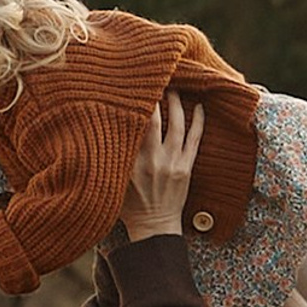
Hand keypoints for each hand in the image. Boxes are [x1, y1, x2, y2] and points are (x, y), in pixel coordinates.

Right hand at [120, 94, 204, 239]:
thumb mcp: (114, 180)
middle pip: (154, 120)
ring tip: (174, 88)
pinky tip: (199, 106)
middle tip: (154, 79)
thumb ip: (115, 157)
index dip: (133, 105)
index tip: (131, 88)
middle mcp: (151, 160)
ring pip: (176, 124)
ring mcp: (172, 163)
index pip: (131, 126)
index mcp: (129, 162)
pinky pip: (195, 139)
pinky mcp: (187, 168)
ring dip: (176, 103)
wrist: (154, 228)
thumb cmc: (129, 205)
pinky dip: (198, 120)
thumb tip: (107, 130)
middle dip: (155, 96)